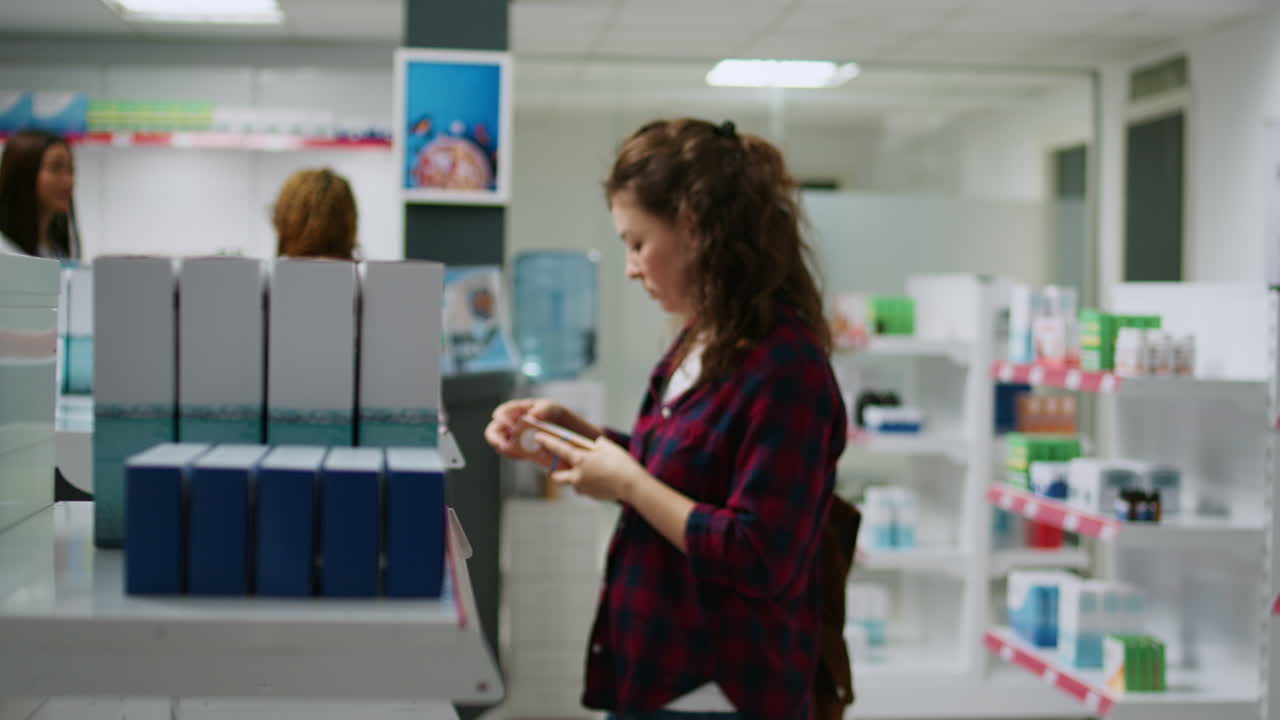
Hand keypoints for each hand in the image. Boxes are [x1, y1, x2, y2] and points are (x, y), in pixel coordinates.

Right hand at [484, 398, 599, 464]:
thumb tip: (532, 415)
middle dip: (495, 437)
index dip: (502, 419)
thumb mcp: (555, 408)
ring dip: (505, 448)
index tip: (511, 426)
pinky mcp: (521, 450)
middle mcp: (513, 424)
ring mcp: (515, 438)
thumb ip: (545, 409)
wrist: (570, 434)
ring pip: (502, 443)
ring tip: (513, 451)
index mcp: (518, 410)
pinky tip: (523, 456)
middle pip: (495, 430)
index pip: (502, 412)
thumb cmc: (558, 416)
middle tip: (503, 444)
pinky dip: (516, 455)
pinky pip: (513, 453)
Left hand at [536, 432, 647, 502]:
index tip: (538, 438)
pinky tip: (599, 480)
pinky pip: (584, 489)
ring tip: (586, 473)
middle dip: (554, 471)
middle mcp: (577, 475)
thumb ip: (595, 445)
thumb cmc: (621, 463)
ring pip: (572, 484)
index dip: (546, 442)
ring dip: (574, 478)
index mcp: (580, 459)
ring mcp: (583, 487)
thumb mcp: (607, 446)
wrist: (632, 485)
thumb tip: (591, 445)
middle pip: (556, 476)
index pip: (558, 449)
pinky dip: (587, 485)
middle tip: (558, 466)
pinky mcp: (591, 496)